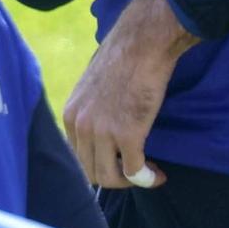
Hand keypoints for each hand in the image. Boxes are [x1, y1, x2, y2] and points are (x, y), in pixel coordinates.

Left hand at [61, 0, 199, 188]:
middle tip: (136, 171)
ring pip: (110, 178)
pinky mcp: (127, 134)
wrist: (141, 45)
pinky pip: (134, 171)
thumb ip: (89, 112)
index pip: (76, 158)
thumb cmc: (122, 61)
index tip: (119, 164)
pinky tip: (158, 173)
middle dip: (115, 178)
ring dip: (130, 181)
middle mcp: (80, 125)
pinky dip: (148, 178)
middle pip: (91, 173)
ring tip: (148, 173)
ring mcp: (102, 131)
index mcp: (70, 114)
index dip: (99, 166)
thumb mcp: (91, 89)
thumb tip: (98, 136)